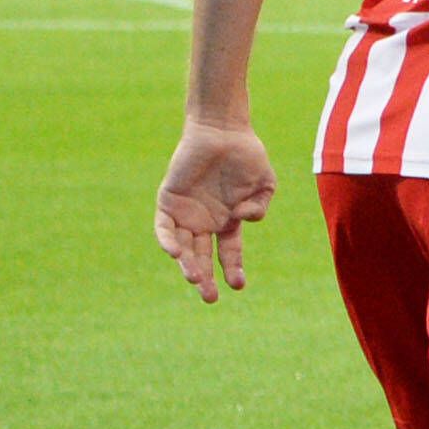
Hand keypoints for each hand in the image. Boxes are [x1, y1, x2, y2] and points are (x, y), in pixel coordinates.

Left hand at [155, 119, 277, 302]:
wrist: (222, 131)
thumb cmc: (247, 155)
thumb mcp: (264, 184)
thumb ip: (259, 205)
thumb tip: (244, 220)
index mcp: (228, 220)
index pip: (228, 252)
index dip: (233, 268)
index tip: (238, 285)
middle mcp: (205, 221)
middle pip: (202, 257)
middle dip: (205, 278)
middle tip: (210, 297)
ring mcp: (186, 213)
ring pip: (183, 247)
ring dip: (188, 265)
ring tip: (194, 279)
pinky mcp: (169, 202)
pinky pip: (164, 228)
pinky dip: (169, 241)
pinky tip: (176, 253)